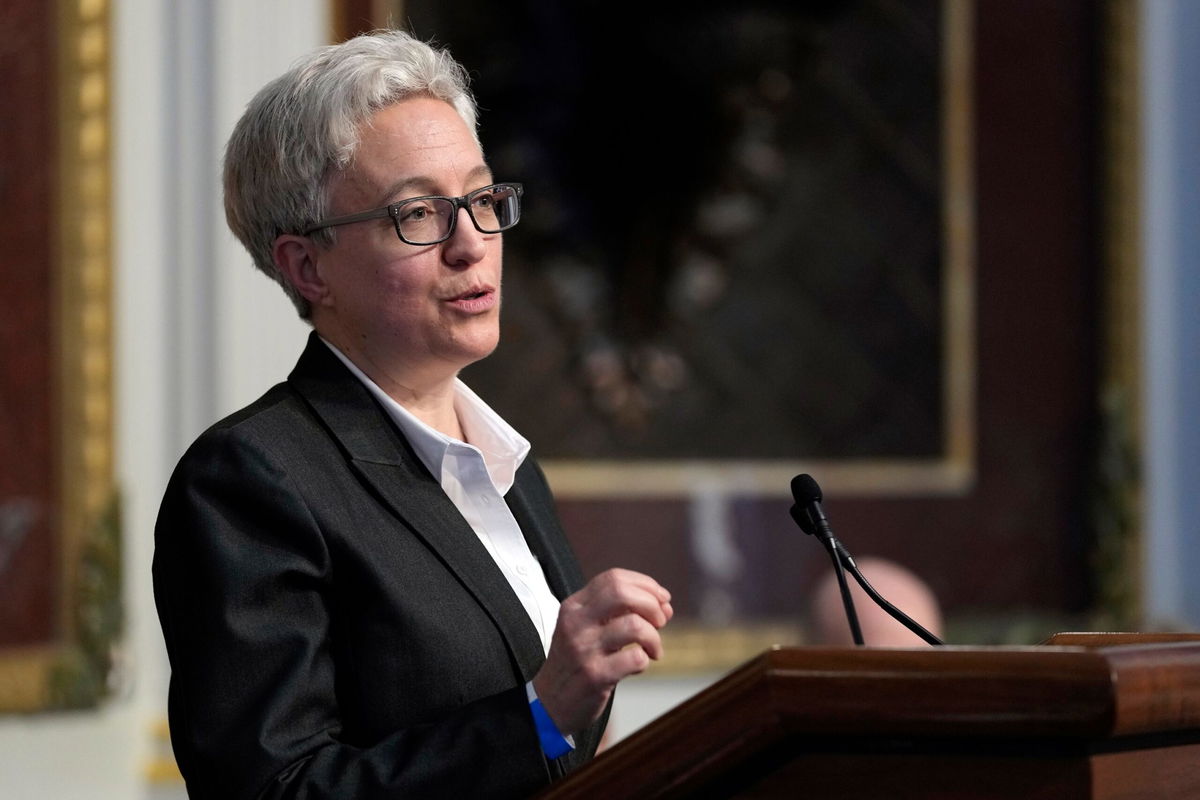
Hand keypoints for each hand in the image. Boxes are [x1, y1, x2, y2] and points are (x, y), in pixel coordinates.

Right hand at [532, 568, 672, 736]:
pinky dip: (645, 660)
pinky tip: (638, 665)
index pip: (614, 578)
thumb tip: (664, 605)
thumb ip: (619, 612)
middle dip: (651, 604)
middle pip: (622, 592)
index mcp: (574, 606)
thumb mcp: (585, 627)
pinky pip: (635, 658)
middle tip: (659, 621)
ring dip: (654, 637)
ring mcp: (584, 649)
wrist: (550, 703)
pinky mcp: (595, 675)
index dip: (645, 585)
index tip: (661, 598)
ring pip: (635, 625)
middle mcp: (576, 623)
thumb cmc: (574, 663)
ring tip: (653, 649)